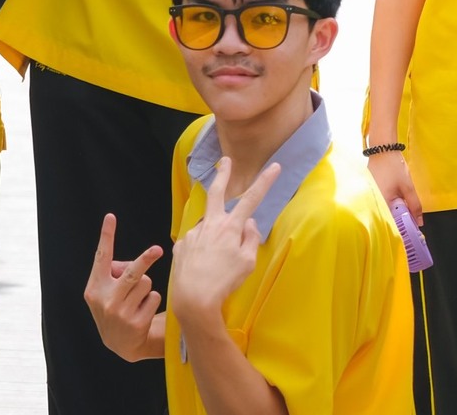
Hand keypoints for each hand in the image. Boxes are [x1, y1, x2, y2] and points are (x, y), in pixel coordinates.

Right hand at [83, 212, 165, 360]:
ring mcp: (121, 312)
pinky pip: (153, 298)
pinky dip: (151, 300)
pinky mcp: (136, 323)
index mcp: (95, 286)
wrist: (119, 343)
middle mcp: (106, 298)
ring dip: (146, 287)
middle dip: (146, 259)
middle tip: (158, 249)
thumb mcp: (104, 292)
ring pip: (146, 283)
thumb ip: (114, 274)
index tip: (110, 217)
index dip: (106, 235)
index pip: (101, 256)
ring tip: (137, 299)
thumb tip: (138, 265)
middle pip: (132, 272)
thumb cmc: (113, 307)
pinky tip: (142, 311)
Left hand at [169, 157, 278, 323]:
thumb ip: (250, 238)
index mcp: (230, 227)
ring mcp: (193, 232)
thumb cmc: (225, 281)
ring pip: (208, 227)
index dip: (264, 182)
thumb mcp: (247, 262)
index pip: (252, 199)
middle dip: (223, 175)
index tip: (274, 166)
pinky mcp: (181, 244)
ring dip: (214, 237)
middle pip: (216, 193)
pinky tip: (204, 268)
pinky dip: (203, 252)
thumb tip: (248, 222)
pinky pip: (197, 243)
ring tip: (217, 261)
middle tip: (225, 161)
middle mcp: (210, 224)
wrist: (193, 296)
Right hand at [366, 148, 422, 224]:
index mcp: (381, 202)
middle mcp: (372, 201)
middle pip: (387, 218)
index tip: (412, 231)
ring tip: (404, 211)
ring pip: (384, 211)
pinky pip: (380, 204)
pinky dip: (389, 206)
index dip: (402, 228)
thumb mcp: (408, 187)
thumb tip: (420, 222)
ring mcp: (369, 197)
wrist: (382, 150)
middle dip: (399, 221)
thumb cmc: (394, 167)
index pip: (391, 223)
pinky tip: (396, 203)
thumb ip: (415, 205)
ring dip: (394, 213)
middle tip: (411, 221)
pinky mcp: (370, 192)